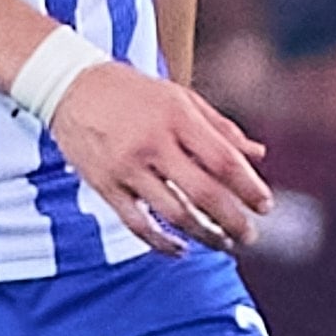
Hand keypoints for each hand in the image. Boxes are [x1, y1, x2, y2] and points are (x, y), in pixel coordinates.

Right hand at [48, 64, 269, 255]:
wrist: (70, 86)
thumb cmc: (132, 92)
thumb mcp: (180, 98)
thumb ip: (220, 128)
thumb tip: (258, 154)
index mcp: (177, 117)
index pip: (223, 160)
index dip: (249, 187)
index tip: (264, 205)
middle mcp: (153, 143)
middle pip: (203, 193)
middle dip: (232, 220)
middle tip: (249, 235)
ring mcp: (127, 167)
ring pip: (174, 213)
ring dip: (205, 235)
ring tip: (224, 244)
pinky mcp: (105, 185)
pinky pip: (138, 224)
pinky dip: (162, 243)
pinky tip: (181, 249)